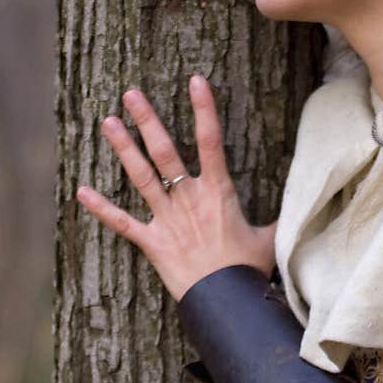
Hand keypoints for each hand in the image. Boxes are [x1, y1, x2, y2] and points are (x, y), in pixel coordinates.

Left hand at [76, 74, 277, 300]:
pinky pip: (122, 223)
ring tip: (108, 122)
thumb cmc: (248, 269)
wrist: (226, 301)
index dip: (204, 109)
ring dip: (123, 148)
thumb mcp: (270, 237)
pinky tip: (80, 192)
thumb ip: (278, 216)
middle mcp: (188, 198)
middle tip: (130, 93)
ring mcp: (167, 219)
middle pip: (165, 151)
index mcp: (217, 191)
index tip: (195, 81)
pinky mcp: (152, 242)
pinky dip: (101, 209)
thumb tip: (302, 203)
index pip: (211, 141)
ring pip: (141, 176)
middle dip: (147, 120)